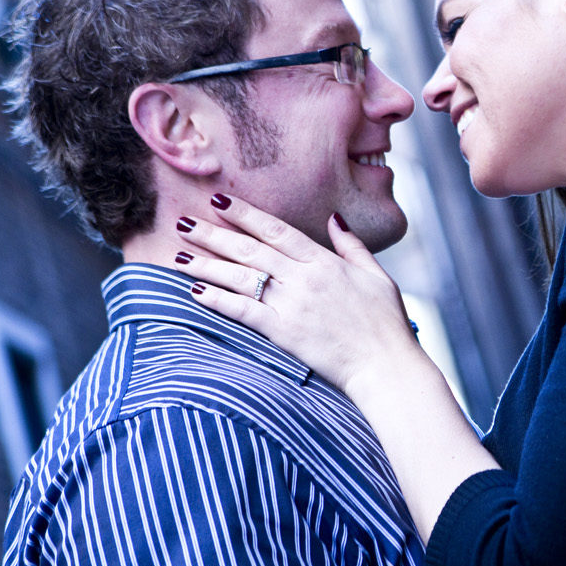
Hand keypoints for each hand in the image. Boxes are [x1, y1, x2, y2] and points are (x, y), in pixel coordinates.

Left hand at [173, 195, 423, 398]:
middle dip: (213, 234)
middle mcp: (304, 278)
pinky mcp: (283, 332)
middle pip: (249, 250)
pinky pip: (242, 311)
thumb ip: (351, 246)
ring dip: (206, 264)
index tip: (219, 201)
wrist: (386, 364)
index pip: (277, 230)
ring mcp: (292, 304)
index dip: (245, 214)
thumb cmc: (386, 322)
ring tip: (178, 255)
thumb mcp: (377, 275)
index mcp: (325, 262)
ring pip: (240, 277)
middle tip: (183, 221)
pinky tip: (194, 291)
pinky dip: (217, 300)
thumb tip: (333, 218)